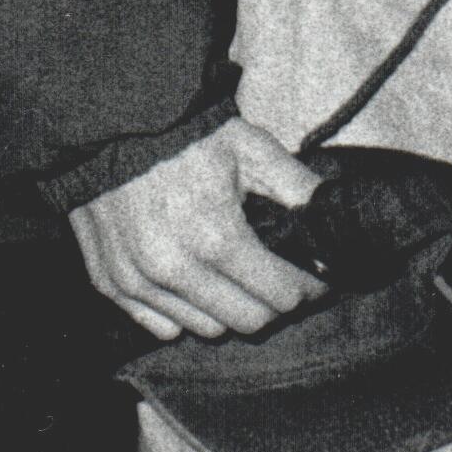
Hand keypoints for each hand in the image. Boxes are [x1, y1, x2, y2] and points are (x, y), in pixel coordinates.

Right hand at [71, 119, 331, 341]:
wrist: (113, 122)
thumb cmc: (190, 137)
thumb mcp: (253, 149)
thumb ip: (301, 190)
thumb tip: (339, 225)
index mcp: (217, 237)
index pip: (281, 297)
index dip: (307, 289)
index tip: (314, 278)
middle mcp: (175, 269)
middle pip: (248, 322)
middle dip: (274, 303)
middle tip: (280, 279)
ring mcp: (138, 281)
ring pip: (206, 329)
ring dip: (230, 309)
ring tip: (238, 277)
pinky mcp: (111, 285)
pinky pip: (163, 327)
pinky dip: (185, 314)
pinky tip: (196, 283)